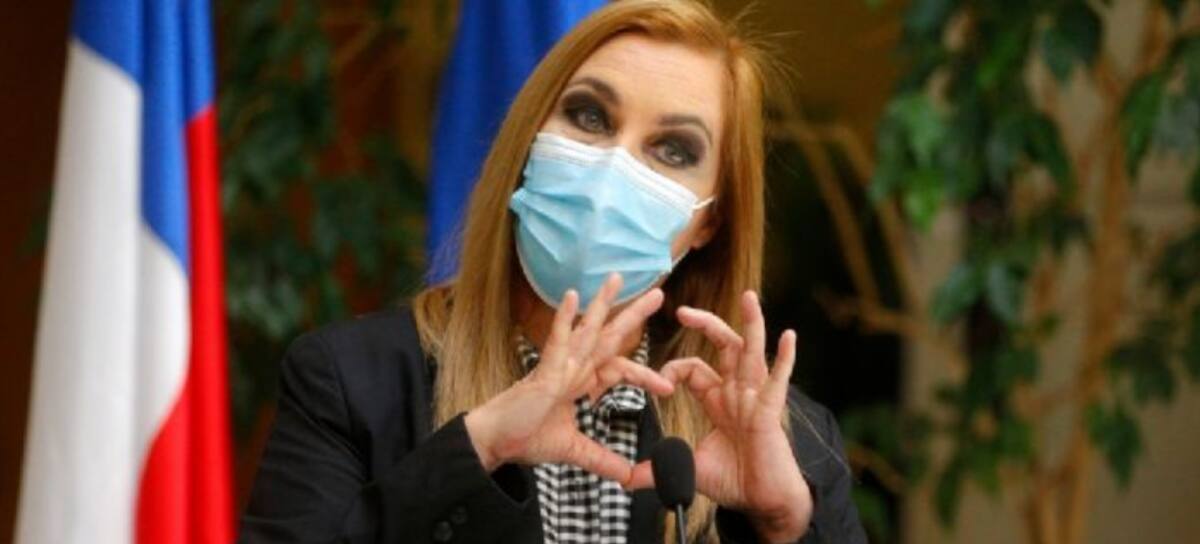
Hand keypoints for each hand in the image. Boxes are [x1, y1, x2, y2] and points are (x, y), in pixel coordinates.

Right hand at [464, 274, 672, 484]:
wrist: (496, 442)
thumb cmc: (526, 437)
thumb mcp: (574, 450)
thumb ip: (602, 460)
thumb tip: (628, 477)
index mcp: (581, 382)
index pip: (620, 369)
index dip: (644, 375)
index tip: (667, 388)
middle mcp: (573, 368)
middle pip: (610, 337)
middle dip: (633, 315)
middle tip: (658, 293)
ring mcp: (558, 366)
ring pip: (586, 330)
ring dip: (602, 304)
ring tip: (617, 278)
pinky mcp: (544, 371)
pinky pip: (557, 341)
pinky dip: (564, 319)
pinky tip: (573, 296)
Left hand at [635, 291, 811, 541]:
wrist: (764, 503)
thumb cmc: (735, 481)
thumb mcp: (688, 469)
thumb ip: (657, 470)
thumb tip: (625, 480)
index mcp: (720, 400)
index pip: (695, 369)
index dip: (674, 369)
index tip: (659, 383)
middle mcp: (739, 392)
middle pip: (725, 346)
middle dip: (705, 324)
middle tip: (682, 310)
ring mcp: (756, 399)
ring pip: (753, 352)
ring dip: (752, 323)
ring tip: (749, 297)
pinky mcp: (770, 411)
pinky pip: (779, 380)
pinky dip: (785, 358)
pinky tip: (789, 336)